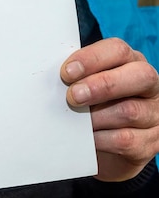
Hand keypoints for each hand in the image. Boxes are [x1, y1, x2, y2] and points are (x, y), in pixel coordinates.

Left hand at [60, 38, 158, 181]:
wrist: (103, 146)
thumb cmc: (89, 106)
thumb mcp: (82, 86)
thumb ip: (74, 78)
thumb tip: (50, 79)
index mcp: (129, 63)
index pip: (118, 50)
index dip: (92, 59)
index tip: (66, 73)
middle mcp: (148, 86)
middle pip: (139, 76)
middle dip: (102, 85)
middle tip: (73, 96)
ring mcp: (154, 114)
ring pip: (130, 111)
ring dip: (96, 117)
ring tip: (74, 122)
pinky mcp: (150, 142)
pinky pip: (126, 140)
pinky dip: (100, 139)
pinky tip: (85, 139)